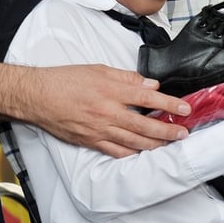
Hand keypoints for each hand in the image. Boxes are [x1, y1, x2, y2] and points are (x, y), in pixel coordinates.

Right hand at [28, 65, 190, 156]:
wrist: (39, 96)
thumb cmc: (65, 80)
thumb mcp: (97, 69)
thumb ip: (125, 77)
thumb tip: (148, 83)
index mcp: (110, 90)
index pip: (147, 97)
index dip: (169, 103)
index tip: (185, 108)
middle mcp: (107, 112)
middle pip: (145, 124)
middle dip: (168, 130)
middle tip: (184, 132)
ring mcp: (100, 129)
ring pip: (134, 141)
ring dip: (155, 143)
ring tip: (170, 144)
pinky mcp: (91, 141)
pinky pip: (117, 151)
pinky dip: (133, 153)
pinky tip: (143, 152)